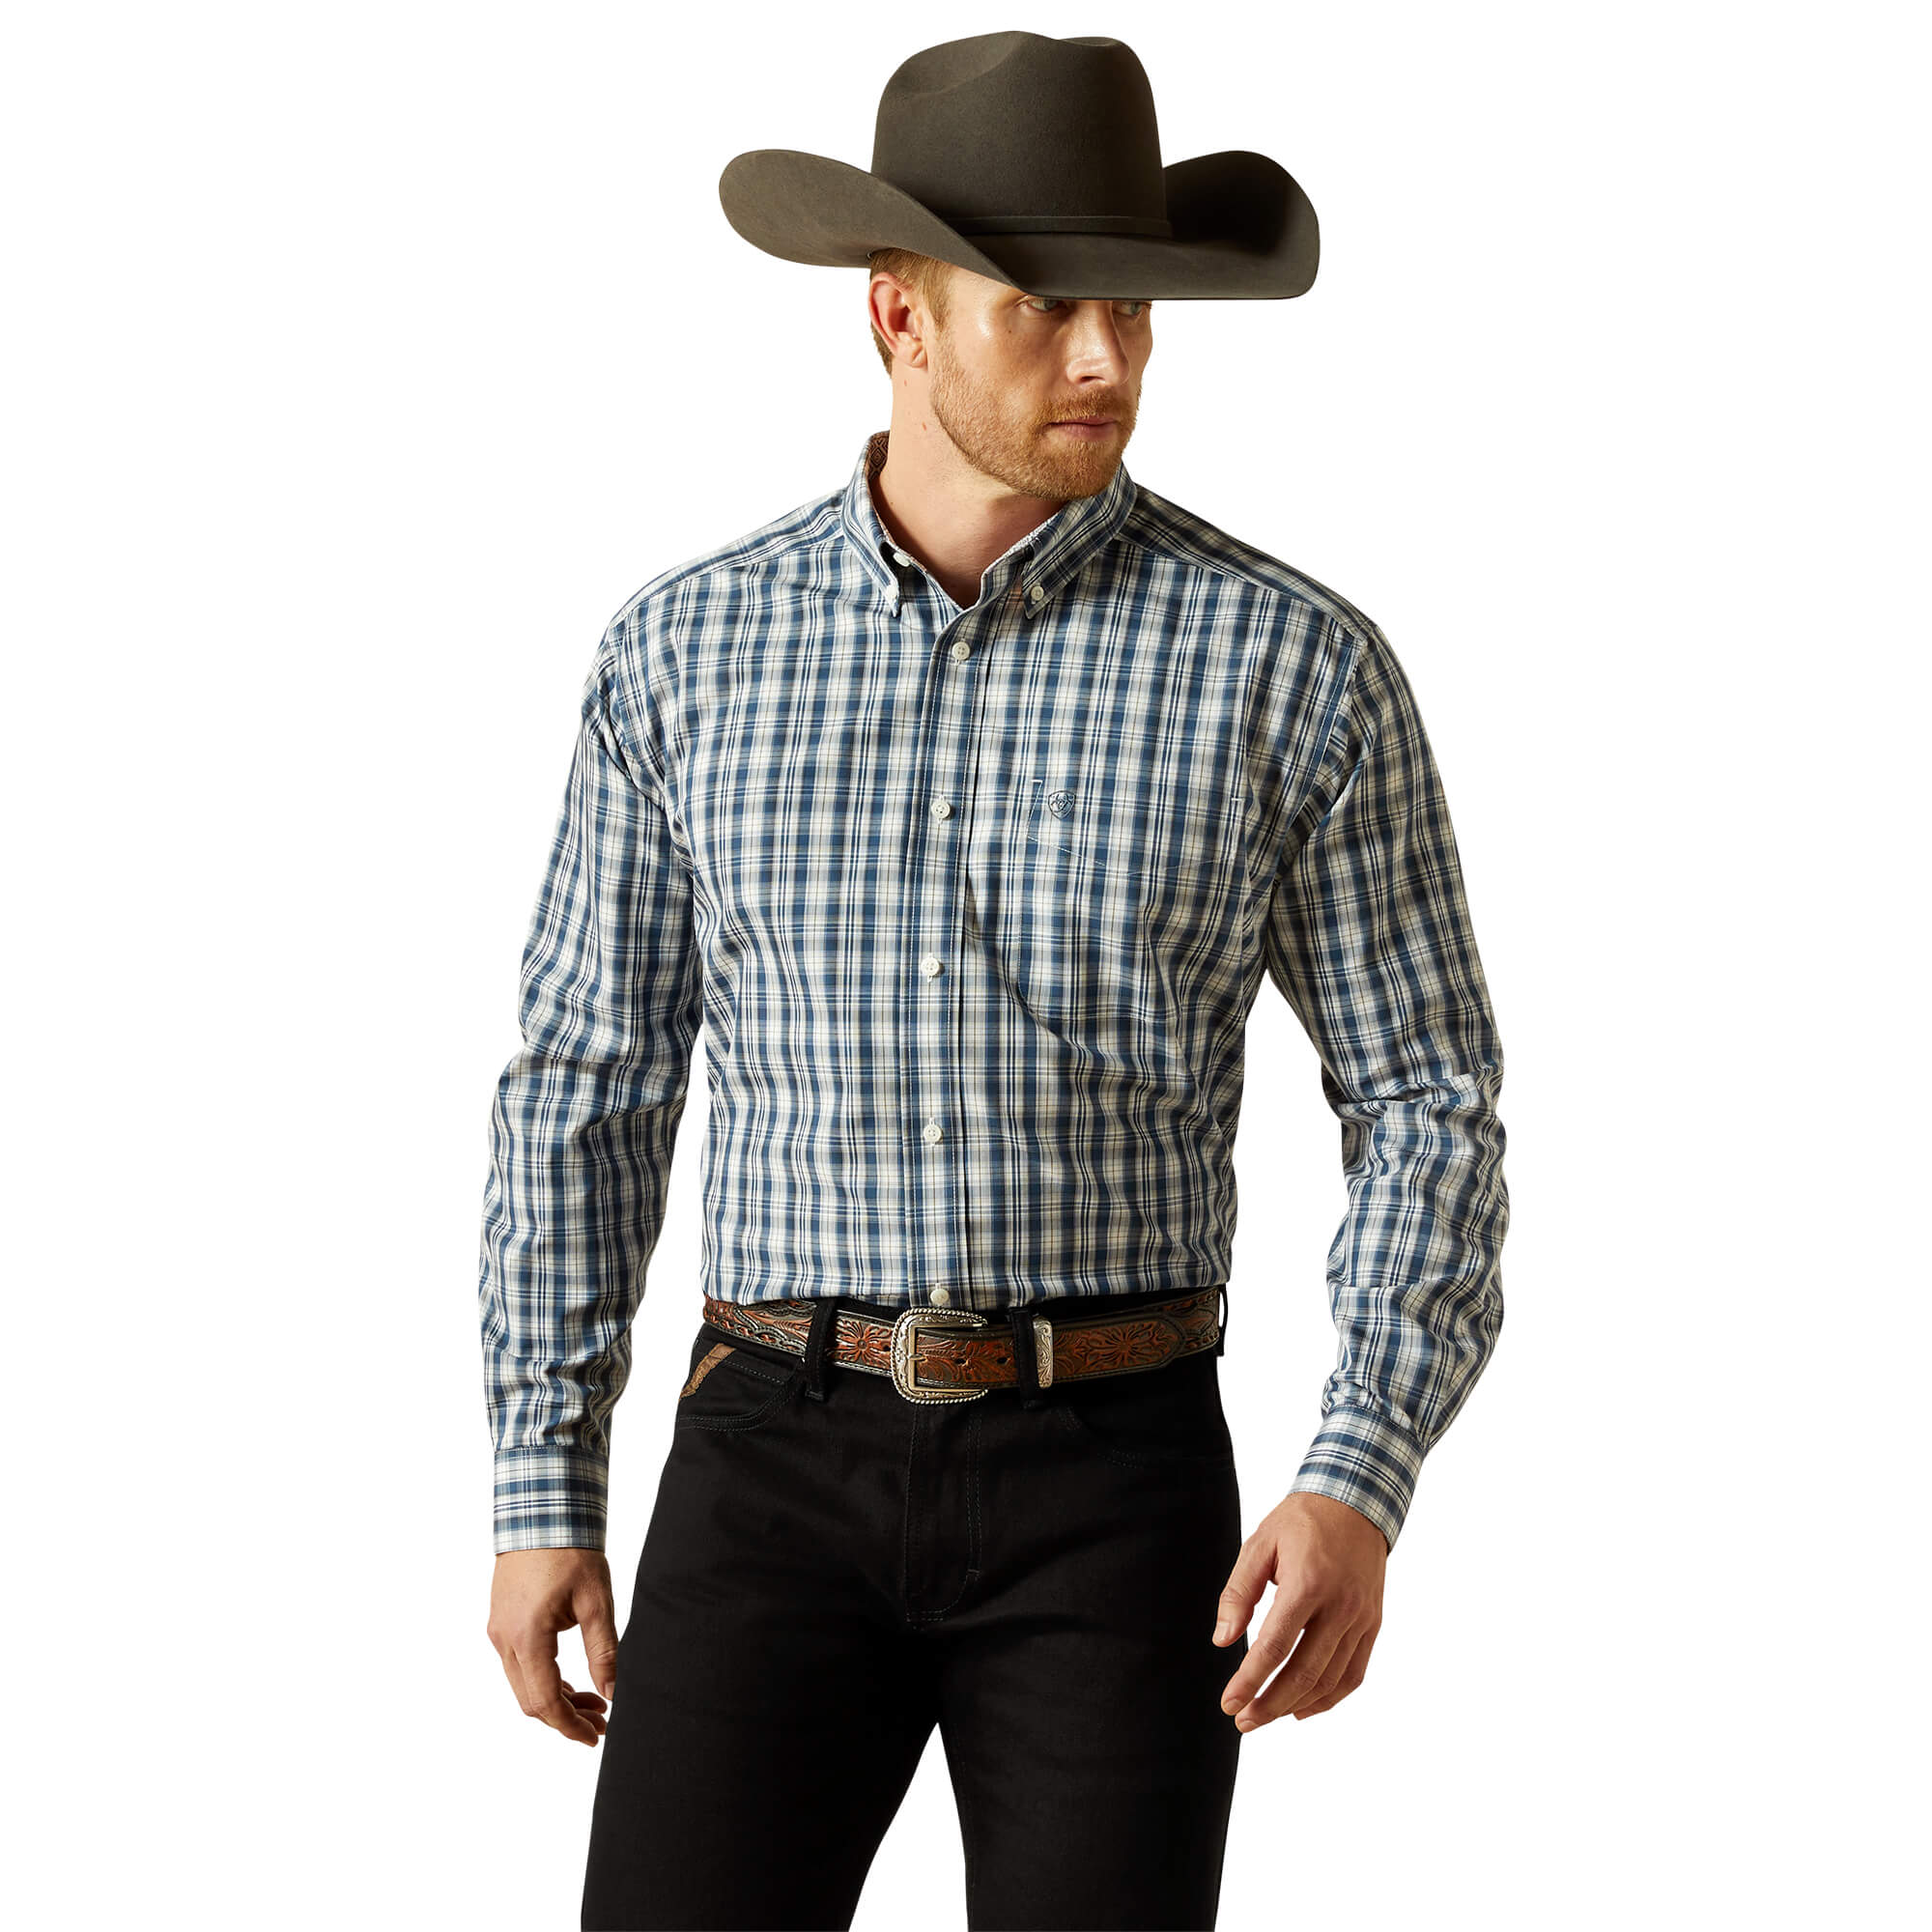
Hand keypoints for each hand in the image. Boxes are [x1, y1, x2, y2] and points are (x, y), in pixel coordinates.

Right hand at [487, 1547, 620, 1746]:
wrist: (542, 1509)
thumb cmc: (571, 1550)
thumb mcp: (596, 1601)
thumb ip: (604, 1651)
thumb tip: (614, 1692)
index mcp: (527, 1637)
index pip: (545, 1701)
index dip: (571, 1726)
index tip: (596, 1737)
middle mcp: (504, 1639)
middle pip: (530, 1700)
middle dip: (566, 1717)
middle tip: (603, 1721)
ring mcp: (499, 1630)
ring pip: (523, 1684)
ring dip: (556, 1699)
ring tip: (595, 1702)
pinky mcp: (501, 1621)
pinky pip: (518, 1665)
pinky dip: (543, 1679)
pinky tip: (572, 1681)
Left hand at [1212, 1491, 1386, 1728]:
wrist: (1355, 1502)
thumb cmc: (1301, 1522)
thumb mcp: (1260, 1545)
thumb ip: (1239, 1592)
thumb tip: (1223, 1638)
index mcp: (1307, 1583)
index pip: (1274, 1646)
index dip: (1249, 1681)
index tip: (1229, 1703)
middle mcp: (1339, 1606)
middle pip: (1304, 1672)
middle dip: (1270, 1703)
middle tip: (1243, 1720)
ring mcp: (1360, 1618)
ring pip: (1330, 1680)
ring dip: (1296, 1705)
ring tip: (1266, 1716)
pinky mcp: (1372, 1624)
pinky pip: (1354, 1673)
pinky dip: (1330, 1698)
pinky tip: (1303, 1707)